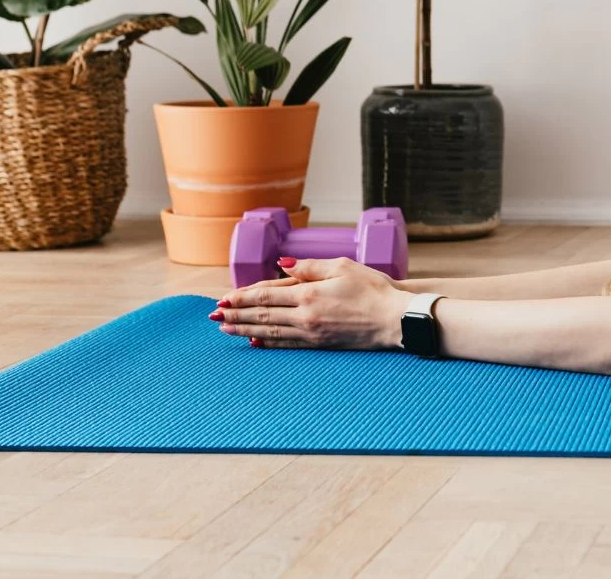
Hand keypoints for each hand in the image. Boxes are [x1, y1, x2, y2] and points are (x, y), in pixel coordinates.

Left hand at [213, 258, 413, 349]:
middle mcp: (305, 316)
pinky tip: (255, 342)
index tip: (224, 297)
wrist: (395, 319)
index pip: (266, 294)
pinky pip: (287, 345)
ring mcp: (312, 333)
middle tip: (214, 314)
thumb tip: (281, 265)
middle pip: (262, 314)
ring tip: (226, 328)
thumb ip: (309, 266)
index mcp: (309, 293)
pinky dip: (268, 343)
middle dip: (236, 314)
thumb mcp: (342, 267)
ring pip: (270, 331)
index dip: (242, 296)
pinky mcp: (321, 344)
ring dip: (245, 329)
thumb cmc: (374, 289)